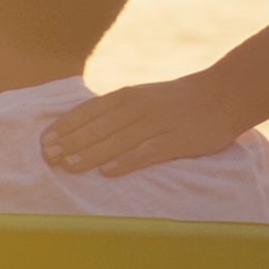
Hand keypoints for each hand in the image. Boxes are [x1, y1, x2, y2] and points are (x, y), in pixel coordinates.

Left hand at [39, 69, 245, 177]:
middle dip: (70, 142)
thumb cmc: (176, 101)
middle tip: (47, 157)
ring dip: (91, 153)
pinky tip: (107, 172)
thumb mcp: (142, 97)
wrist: (223, 95)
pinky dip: (126, 161)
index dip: (66, 126)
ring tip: (68, 166)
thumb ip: (115, 111)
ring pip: (118, 140)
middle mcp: (139, 107)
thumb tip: (80, 129)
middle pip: (99, 126)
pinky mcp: (177, 140)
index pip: (90, 111)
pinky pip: (147, 152)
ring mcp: (158, 123)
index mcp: (128, 96)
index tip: (45, 140)